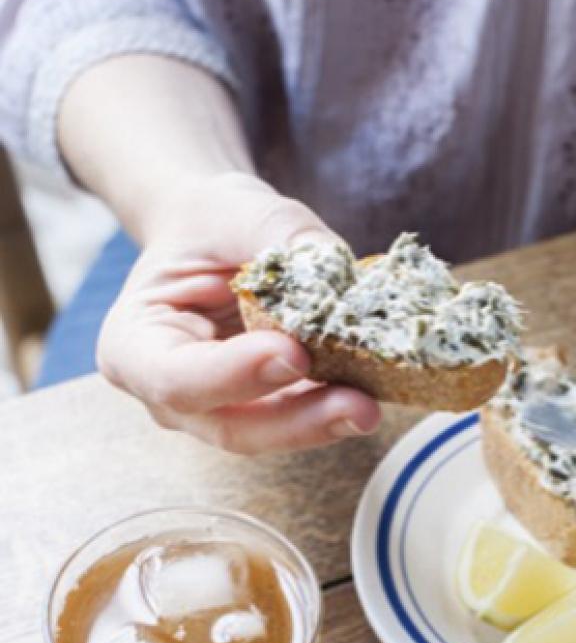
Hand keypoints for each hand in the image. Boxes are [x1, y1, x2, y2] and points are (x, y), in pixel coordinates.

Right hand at [97, 172, 380, 452]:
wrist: (216, 237)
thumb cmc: (209, 223)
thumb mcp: (235, 209)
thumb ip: (278, 235)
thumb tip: (334, 268)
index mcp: (134, 347)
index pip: (177, 378)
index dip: (234, 375)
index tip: (292, 353)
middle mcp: (168, 395)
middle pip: (231, 425)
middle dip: (297, 420)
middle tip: (358, 406)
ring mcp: (217, 411)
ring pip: (271, 433)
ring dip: (324, 423)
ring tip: (372, 405)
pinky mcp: (266, 412)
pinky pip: (299, 420)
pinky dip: (335, 409)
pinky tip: (374, 393)